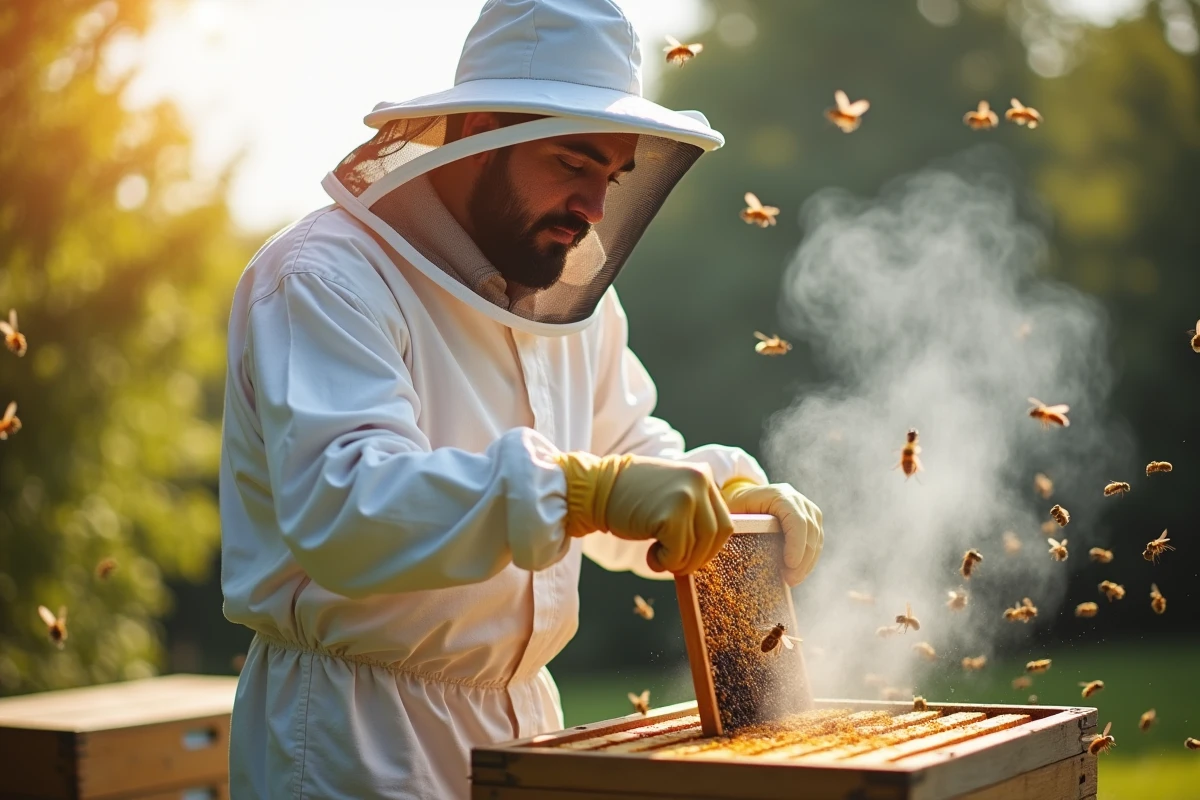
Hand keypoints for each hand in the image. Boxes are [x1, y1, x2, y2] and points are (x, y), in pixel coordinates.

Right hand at [554, 452, 733, 574]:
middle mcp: (700, 481)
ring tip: (657, 555)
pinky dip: (666, 561)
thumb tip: (708, 550)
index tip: (692, 555)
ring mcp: (687, 496)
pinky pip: (679, 552)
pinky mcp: (671, 513)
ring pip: (699, 547)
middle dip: (698, 557)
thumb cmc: (632, 498)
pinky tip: (651, 553)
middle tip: (675, 561)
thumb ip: (694, 513)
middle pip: (717, 535)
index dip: (710, 546)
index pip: (724, 521)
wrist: (598, 489)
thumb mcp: (672, 494)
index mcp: (704, 476)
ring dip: (679, 561)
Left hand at [721, 480, 822, 585]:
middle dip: (802, 559)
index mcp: (778, 495)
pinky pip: (816, 540)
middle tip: (790, 580)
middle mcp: (796, 499)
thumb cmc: (736, 506)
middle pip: (809, 530)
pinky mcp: (811, 518)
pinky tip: (797, 572)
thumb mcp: (732, 512)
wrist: (744, 493)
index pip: (797, 520)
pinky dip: (809, 558)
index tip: (789, 565)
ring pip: (816, 537)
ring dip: (807, 562)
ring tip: (792, 579)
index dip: (796, 544)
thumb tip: (733, 550)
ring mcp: (806, 508)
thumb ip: (736, 526)